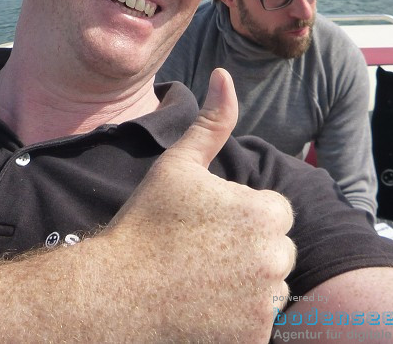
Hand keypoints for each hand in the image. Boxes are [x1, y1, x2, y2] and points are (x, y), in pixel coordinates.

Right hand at [103, 68, 295, 342]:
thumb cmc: (145, 225)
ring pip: (272, 290)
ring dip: (248, 290)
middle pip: (278, 253)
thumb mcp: (178, 166)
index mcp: (264, 213)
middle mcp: (274, 260)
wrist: (114, 296)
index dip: (240, 217)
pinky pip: (260, 325)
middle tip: (201, 258)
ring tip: (201, 286)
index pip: (274, 213)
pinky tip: (204, 313)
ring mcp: (265, 305)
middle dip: (250, 253)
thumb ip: (212, 122)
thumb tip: (224, 75)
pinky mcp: (254, 339)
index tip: (205, 226)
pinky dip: (239, 323)